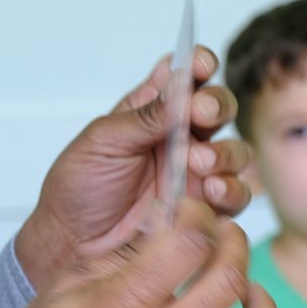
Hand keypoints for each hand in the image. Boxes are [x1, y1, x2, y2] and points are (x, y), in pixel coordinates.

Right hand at [0, 199, 276, 307]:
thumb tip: (155, 232)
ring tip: (249, 289)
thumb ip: (116, 257)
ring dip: (262, 307)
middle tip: (226, 236)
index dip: (198, 215)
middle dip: (235, 246)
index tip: (191, 211)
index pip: (189, 243)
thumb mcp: (64, 287)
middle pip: (229, 281)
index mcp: (125, 305)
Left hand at [17, 47, 251, 287]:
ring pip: (234, 151)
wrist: (71, 243)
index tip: (198, 66)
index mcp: (151, 109)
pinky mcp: (204, 209)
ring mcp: (194, 172)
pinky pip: (235, 195)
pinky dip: (230, 189)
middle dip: (216, 105)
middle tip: (200, 114)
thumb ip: (145, 116)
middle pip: (218, 107)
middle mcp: (179, 136)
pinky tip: (209, 191)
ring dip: (224, 152)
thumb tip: (180, 85)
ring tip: (198, 162)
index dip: (198, 64)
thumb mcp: (103, 142)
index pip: (185, 75)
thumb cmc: (79, 187)